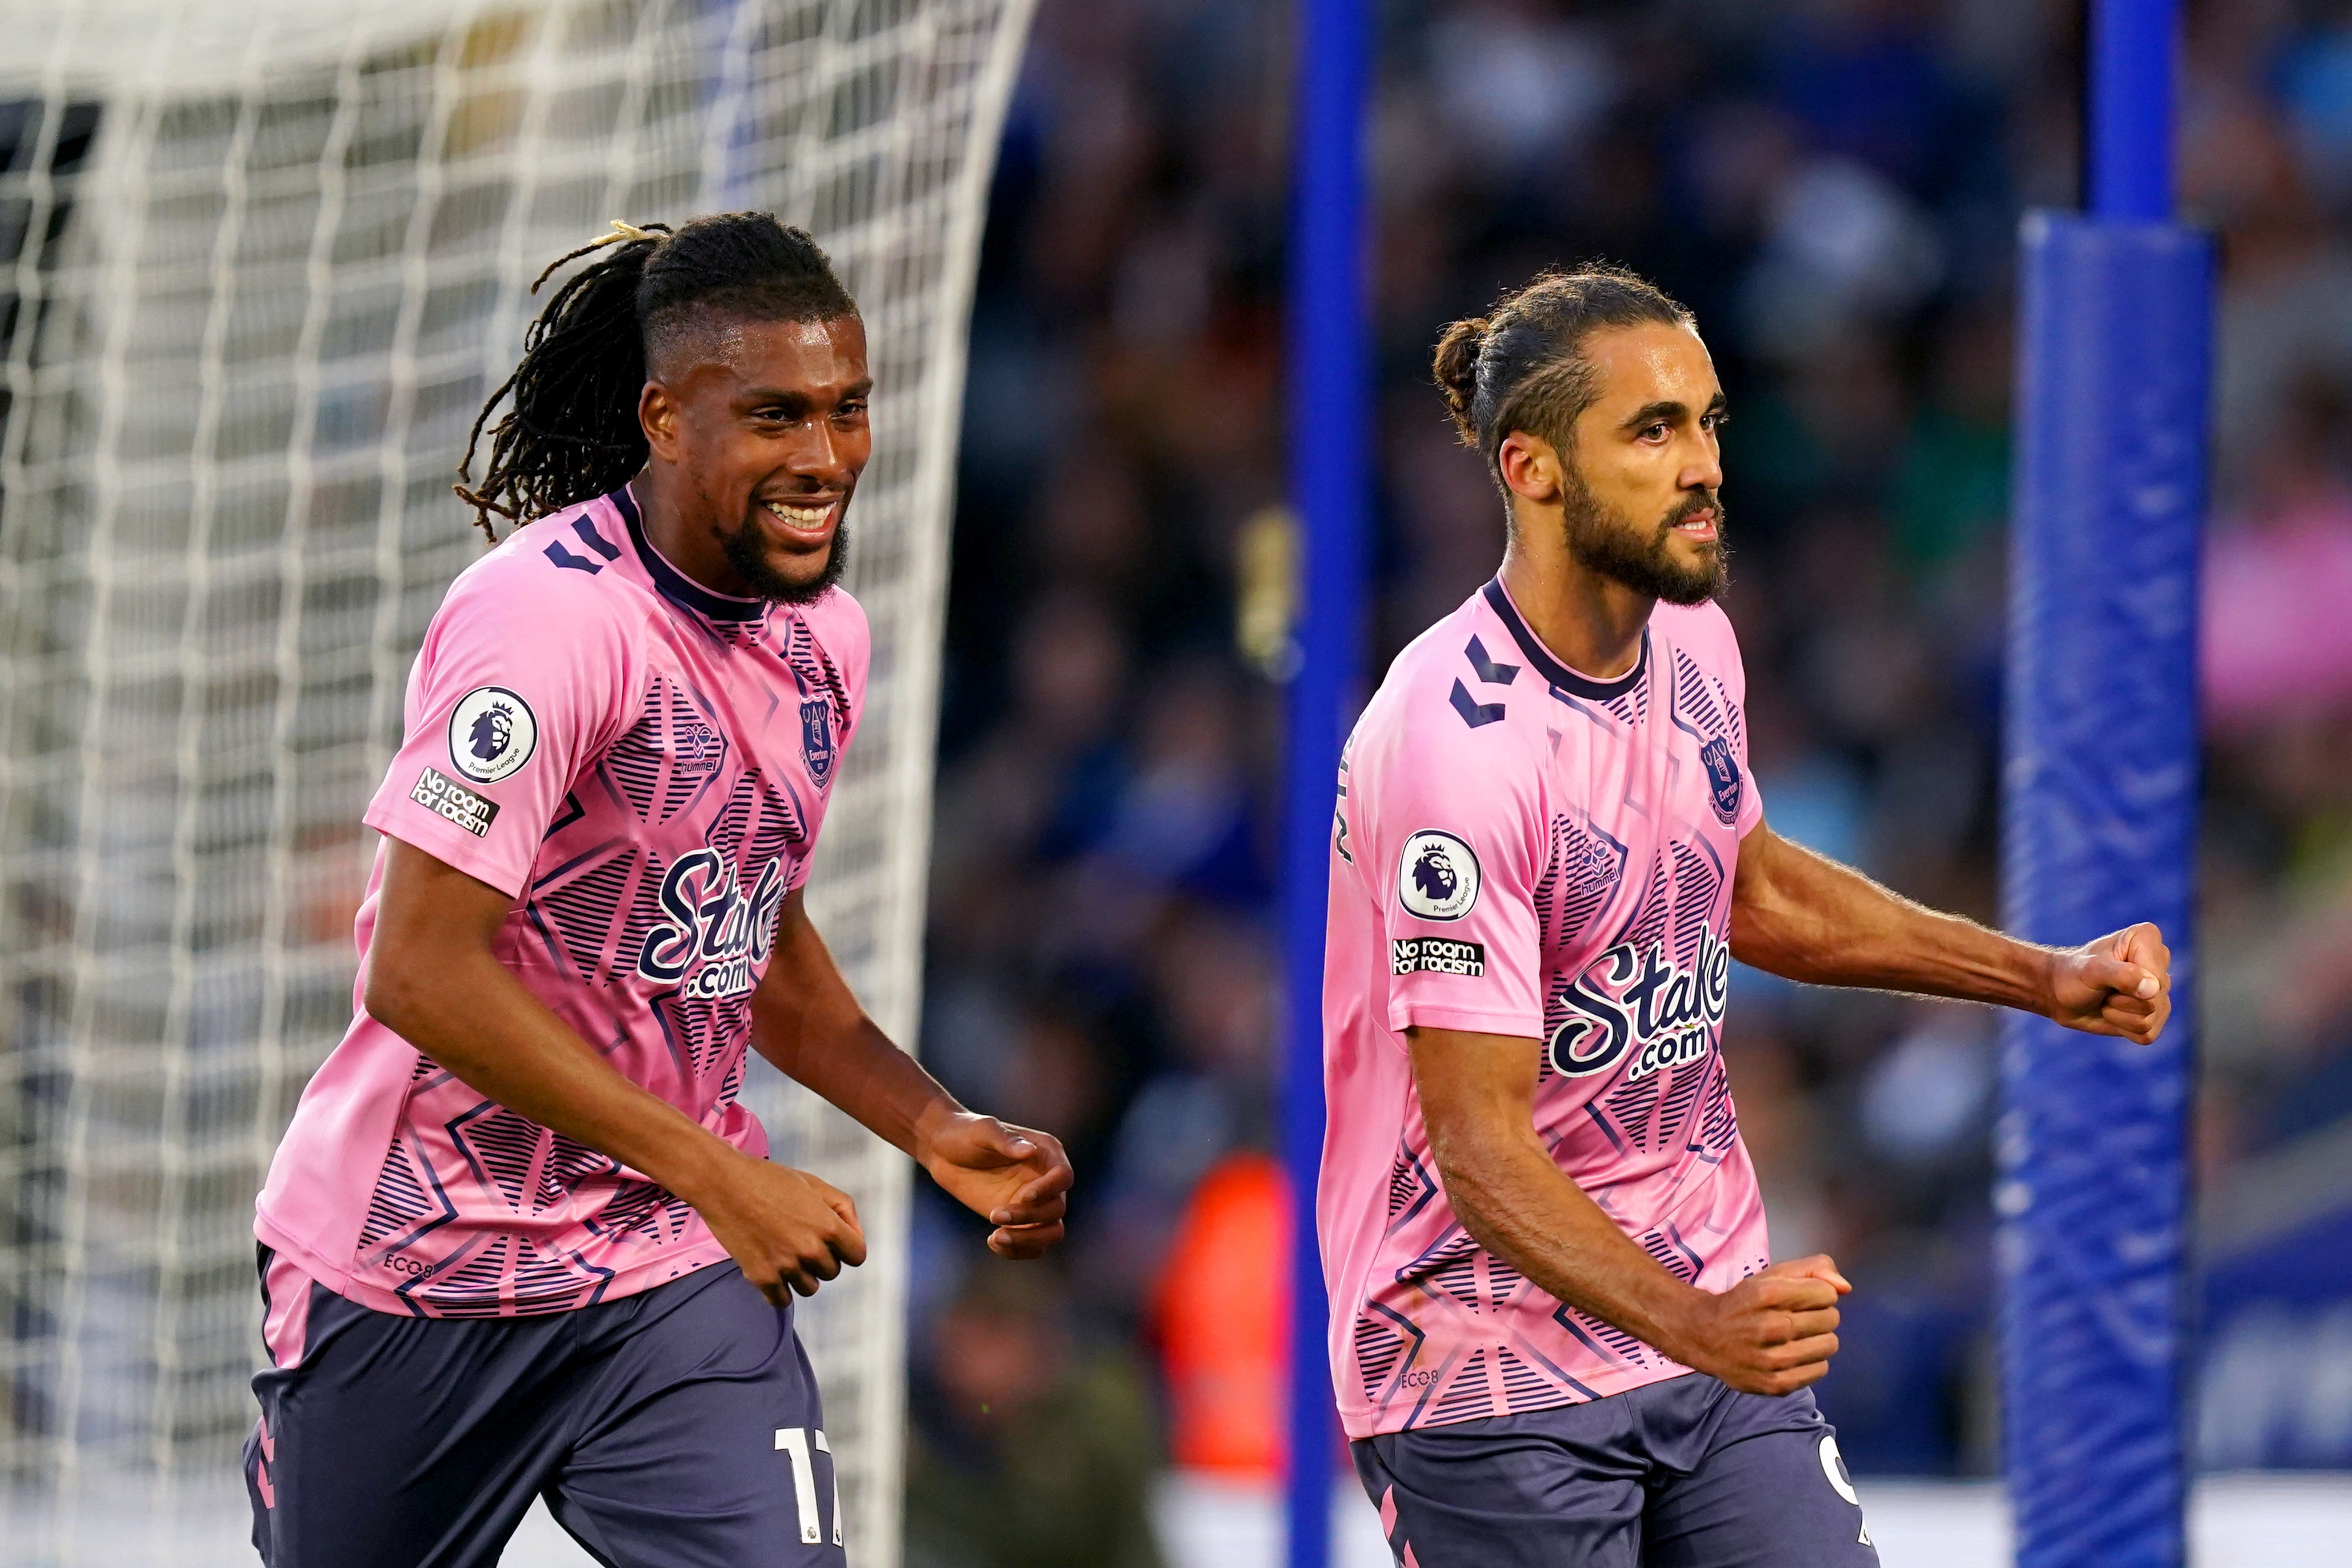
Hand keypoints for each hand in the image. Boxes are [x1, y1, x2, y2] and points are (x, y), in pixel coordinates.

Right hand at [685, 1153, 866, 1304]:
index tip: (832, 1240)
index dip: (847, 1247)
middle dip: (821, 1258)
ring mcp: (786, 1267)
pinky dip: (780, 1290)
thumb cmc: (771, 1179)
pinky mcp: (761, 1278)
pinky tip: (772, 1269)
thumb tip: (855, 1237)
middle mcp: (811, 1250)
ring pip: (809, 1288)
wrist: (723, 1183)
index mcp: (829, 1226)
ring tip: (785, 1252)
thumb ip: (844, 1209)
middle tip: (800, 1238)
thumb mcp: (815, 1184)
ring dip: (802, 1275)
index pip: (857, 1256)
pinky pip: (782, 1300)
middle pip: (832, 1272)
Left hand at [916, 1107, 1072, 1259]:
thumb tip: (1029, 1151)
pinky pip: (1032, 1245)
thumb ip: (1006, 1141)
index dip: (1049, 1190)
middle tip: (994, 1215)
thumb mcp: (983, 1131)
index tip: (1023, 1197)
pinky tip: (992, 1241)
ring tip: (996, 1237)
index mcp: (1047, 1153)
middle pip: (1057, 1209)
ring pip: (1051, 1233)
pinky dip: (1017, 1250)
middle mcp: (1046, 1180)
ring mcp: (1034, 1203)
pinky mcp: (1019, 1221)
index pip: (1063, 1177)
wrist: (944, 1151)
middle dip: (1029, 1217)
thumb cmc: (966, 1133)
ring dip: (1028, 1240)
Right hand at [1661, 1254, 1848, 1396]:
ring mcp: (1772, 1359)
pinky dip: (1813, 1361)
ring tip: (1797, 1337)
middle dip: (1820, 1315)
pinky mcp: (1775, 1385)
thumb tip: (1846, 1288)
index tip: (1800, 1298)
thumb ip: (1813, 1269)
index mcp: (1767, 1293)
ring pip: (1830, 1345)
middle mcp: (1769, 1326)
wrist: (1705, 1337)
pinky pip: (1820, 1370)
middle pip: (1831, 1318)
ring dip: (1819, 1338)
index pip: (1827, 1293)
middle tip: (1798, 1318)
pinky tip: (1794, 1355)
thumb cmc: (1745, 1303)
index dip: (1818, 1293)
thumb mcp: (1772, 1276)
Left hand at [2045, 922, 2170, 1044]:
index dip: (2127, 985)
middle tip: (2104, 990)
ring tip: (2107, 1000)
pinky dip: (2124, 1029)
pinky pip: (2148, 1034)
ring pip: (2150, 1019)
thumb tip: (2153, 989)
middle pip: (2154, 1000)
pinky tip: (2114, 1013)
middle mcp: (2159, 961)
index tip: (2105, 973)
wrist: (2061, 995)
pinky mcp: (2156, 1014)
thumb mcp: (2091, 971)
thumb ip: (2122, 975)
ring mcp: (2160, 989)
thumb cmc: (2074, 975)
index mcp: (2147, 938)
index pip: (2155, 978)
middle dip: (2121, 1002)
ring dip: (2120, 1016)